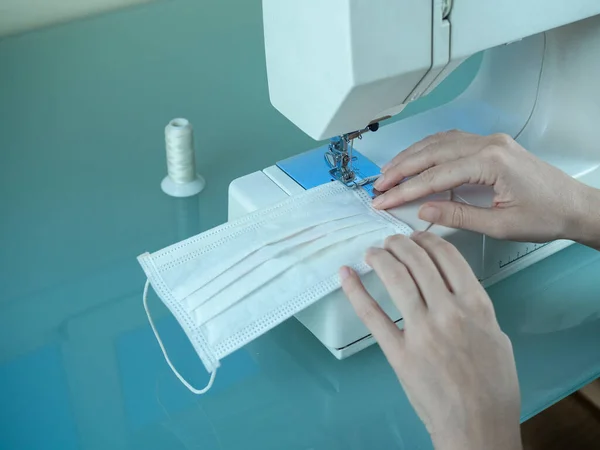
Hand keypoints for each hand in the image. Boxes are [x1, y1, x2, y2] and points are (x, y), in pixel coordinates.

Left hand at [340, 232, 521, 449]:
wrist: (478, 426)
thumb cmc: (494, 387)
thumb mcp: (497, 338)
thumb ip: (477, 310)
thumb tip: (455, 289)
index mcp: (476, 306)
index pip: (448, 258)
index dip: (427, 241)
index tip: (416, 237)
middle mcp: (449, 312)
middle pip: (419, 262)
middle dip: (401, 244)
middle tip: (390, 240)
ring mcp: (422, 332)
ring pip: (397, 280)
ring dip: (381, 258)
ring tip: (373, 251)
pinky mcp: (399, 353)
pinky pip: (373, 316)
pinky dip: (356, 292)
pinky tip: (346, 275)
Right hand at [371, 130, 592, 243]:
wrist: (575, 206)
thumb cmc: (546, 215)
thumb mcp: (500, 225)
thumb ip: (458, 216)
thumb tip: (423, 210)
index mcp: (490, 162)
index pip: (434, 176)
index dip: (404, 190)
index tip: (384, 200)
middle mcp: (488, 145)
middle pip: (431, 153)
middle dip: (400, 169)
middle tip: (378, 186)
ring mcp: (490, 141)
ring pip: (439, 143)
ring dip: (411, 156)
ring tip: (389, 172)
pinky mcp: (492, 145)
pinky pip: (452, 141)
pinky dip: (428, 149)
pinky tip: (417, 158)